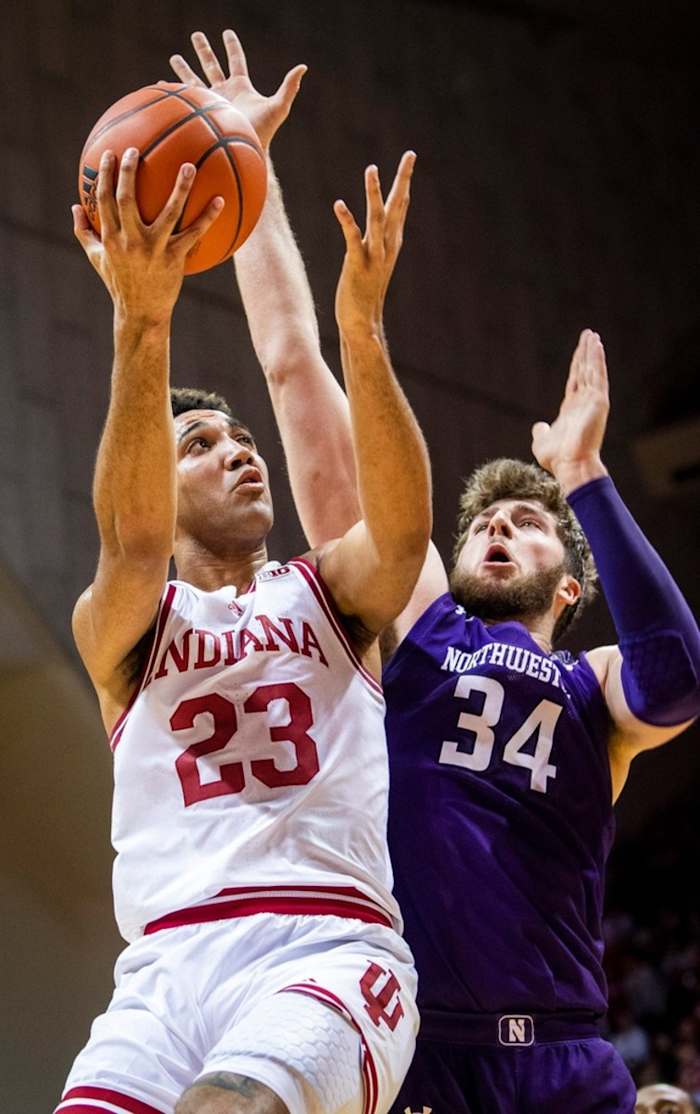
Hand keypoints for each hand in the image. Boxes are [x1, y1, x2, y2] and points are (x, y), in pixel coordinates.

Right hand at [72, 147, 222, 323]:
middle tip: (136, 150)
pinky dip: (207, 217)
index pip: (104, 199)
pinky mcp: (174, 258)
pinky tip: (220, 200)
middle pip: (127, 198)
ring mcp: (154, 249)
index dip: (106, 175)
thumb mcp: (97, 259)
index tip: (111, 155)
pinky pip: (193, 233)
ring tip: (189, 166)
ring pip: (169, 212)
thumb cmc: (119, 284)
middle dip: (129, 171)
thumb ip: (85, 232)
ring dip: (180, 187)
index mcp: (110, 238)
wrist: (140, 313)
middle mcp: (130, 241)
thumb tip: (75, 207)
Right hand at [169, 30, 305, 150]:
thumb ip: (290, 86)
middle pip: (212, 65)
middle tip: (196, 35)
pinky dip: (173, 92)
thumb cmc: (264, 131)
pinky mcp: (201, 112)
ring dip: (184, 68)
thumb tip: (303, 66)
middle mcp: (224, 91)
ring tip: (174, 57)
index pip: (236, 60)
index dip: (232, 46)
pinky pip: (184, 99)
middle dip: (204, 49)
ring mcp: (211, 102)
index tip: (227, 33)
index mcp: (241, 85)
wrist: (245, 151)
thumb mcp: (278, 106)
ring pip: (194, 79)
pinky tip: (161, 86)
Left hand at [333, 151, 415, 337]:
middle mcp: (387, 246)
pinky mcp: (356, 265)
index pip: (401, 207)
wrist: (361, 325)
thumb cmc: (366, 296)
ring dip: (374, 194)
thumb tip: (385, 230)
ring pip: (377, 219)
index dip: (405, 182)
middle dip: (403, 179)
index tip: (409, 158)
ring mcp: (373, 256)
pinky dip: (347, 221)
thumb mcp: (376, 265)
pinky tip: (338, 204)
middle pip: (398, 207)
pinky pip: (352, 238)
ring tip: (371, 169)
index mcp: (392, 244)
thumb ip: (379, 245)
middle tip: (410, 155)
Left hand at [531, 328, 609, 492]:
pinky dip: (598, 361)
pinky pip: (598, 376)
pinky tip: (597, 346)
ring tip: (593, 335)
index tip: (580, 349)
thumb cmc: (557, 458)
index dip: (577, 364)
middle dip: (586, 353)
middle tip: (589, 335)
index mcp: (571, 408)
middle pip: (585, 371)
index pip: (575, 380)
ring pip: (592, 370)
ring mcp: (592, 401)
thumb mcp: (542, 441)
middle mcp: (584, 402)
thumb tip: (538, 426)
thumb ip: (541, 431)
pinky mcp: (598, 402)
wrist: (570, 466)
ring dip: (592, 352)